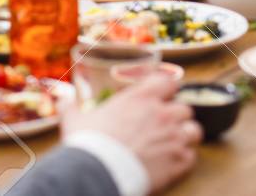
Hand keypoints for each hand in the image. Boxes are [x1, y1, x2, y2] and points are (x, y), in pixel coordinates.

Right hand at [61, 75, 200, 192]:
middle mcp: (162, 113)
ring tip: (174, 144)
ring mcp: (173, 136)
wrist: (98, 173)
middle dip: (177, 116)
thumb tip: (61, 100)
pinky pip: (191, 156)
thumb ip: (70, 107)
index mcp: (141, 97)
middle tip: (165, 126)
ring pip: (194, 130)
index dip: (168, 89)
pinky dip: (184, 160)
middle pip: (185, 108)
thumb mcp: (75, 120)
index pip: (169, 81)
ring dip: (185, 136)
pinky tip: (173, 163)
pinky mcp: (178, 161)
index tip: (163, 95)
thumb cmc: (89, 144)